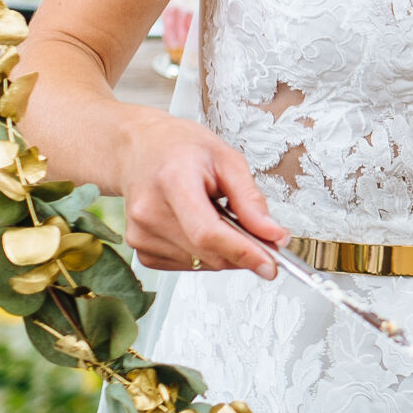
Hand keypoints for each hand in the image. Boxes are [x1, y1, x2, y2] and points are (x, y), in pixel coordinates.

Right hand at [116, 115, 283, 276]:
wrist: (140, 148)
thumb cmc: (180, 148)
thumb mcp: (227, 159)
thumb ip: (251, 200)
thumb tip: (273, 234)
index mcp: (172, 180)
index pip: (207, 232)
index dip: (242, 252)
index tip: (270, 264)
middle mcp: (149, 211)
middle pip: (208, 252)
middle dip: (243, 250)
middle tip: (262, 235)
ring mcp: (141, 233)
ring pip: (203, 263)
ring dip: (224, 250)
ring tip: (217, 214)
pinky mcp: (141, 249)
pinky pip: (188, 264)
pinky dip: (205, 252)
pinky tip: (200, 225)